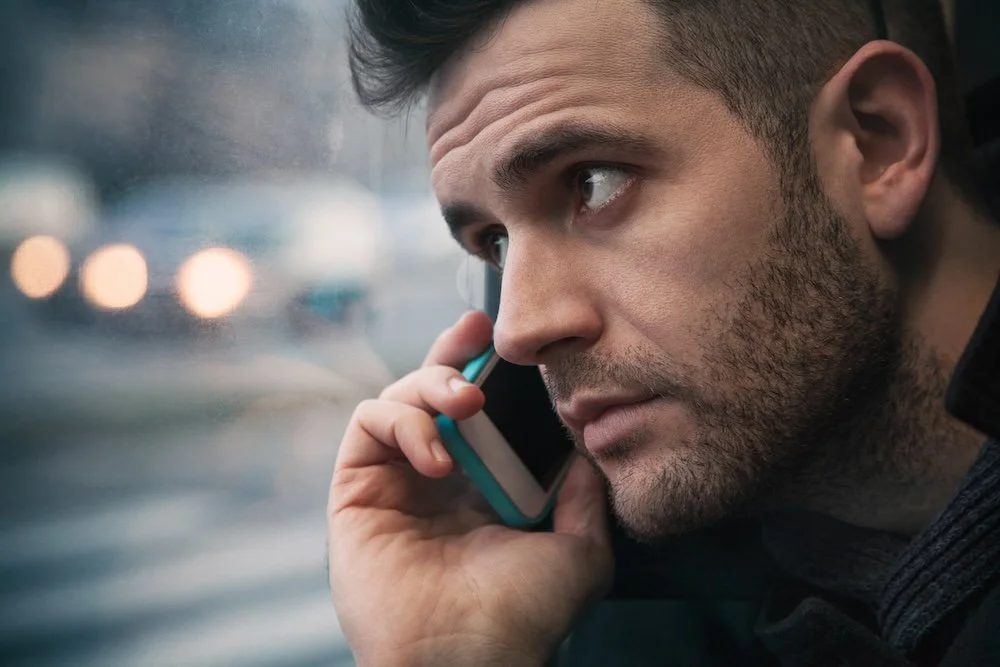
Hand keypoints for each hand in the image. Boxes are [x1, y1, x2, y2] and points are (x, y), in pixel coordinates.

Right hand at [327, 311, 612, 666]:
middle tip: (479, 339)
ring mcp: (392, 483)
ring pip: (397, 398)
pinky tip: (436, 452)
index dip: (485, 368)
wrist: (465, 660)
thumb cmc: (521, 618)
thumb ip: (585, 498)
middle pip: (430, 392)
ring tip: (468, 402)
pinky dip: (402, 419)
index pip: (477, 414)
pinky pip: (368, 424)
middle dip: (452, 356)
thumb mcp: (578, 553)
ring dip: (431, 385)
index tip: (505, 340)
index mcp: (479, 490)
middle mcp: (433, 481)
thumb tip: (589, 451)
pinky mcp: (356, 490)